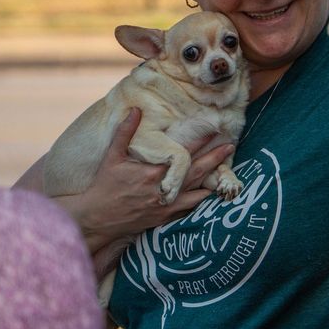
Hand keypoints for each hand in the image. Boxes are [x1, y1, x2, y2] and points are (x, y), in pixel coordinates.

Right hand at [56, 108, 232, 251]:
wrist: (98, 219)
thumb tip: (135, 109)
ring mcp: (166, 206)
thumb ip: (125, 132)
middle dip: (214, 159)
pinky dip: (200, 200)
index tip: (213, 130)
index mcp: (153, 173)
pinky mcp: (165, 218)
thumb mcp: (112, 157)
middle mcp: (164, 190)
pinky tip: (210, 193)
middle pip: (196, 172)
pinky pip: (189, 209)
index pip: (183, 154)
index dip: (199, 142)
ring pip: (196, 193)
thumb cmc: (104, 186)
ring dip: (212, 180)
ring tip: (226, 170)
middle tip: (230, 146)